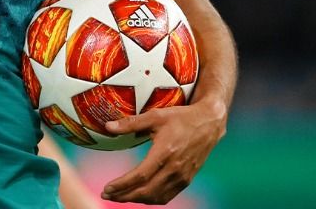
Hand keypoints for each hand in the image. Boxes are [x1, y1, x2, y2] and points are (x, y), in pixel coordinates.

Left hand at [100, 98, 225, 203]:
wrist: (208, 124)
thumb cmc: (180, 117)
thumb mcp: (154, 116)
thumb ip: (131, 123)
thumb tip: (108, 126)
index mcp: (165, 153)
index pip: (140, 176)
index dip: (122, 185)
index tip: (107, 188)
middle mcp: (174, 169)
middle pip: (146, 191)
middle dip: (124, 196)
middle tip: (107, 195)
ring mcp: (182, 177)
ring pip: (156, 197)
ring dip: (137, 199)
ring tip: (120, 196)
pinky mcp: (187, 180)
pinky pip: (167, 195)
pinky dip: (152, 199)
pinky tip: (141, 195)